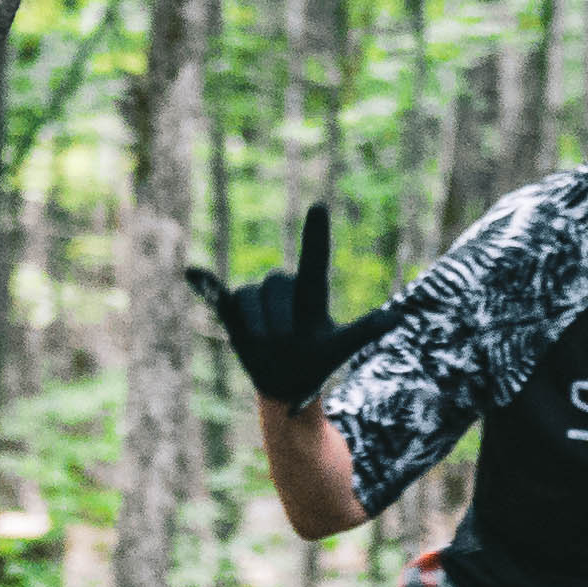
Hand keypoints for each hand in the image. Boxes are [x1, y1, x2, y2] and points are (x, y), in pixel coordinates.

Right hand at [184, 199, 402, 410]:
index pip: (314, 260)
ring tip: (269, 344)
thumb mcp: (339, 349)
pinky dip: (205, 284)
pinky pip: (218, 294)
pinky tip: (191, 272)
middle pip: (278, 287)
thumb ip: (363, 332)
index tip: (319, 206)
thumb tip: (396, 319)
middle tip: (290, 344)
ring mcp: (257, 297)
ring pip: (252, 299)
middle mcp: (284, 288)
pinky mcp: (233, 308)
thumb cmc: (316, 363)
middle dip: (282, 321)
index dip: (315, 236)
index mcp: (310, 293)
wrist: (283, 380)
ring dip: (258, 327)